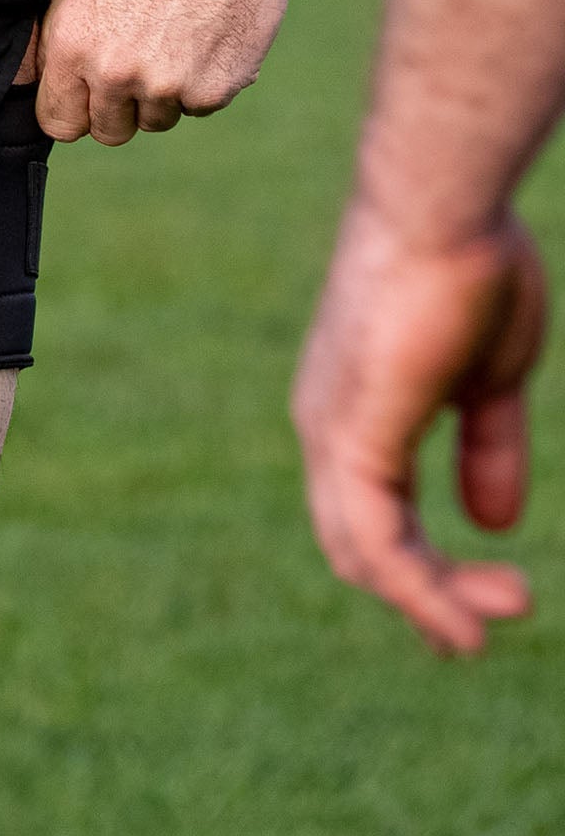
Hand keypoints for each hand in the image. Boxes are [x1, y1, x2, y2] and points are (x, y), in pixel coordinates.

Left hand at [36, 0, 297, 145]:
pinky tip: (207, 33)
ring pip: (159, 119)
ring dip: (164, 93)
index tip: (88, 96)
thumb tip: (35, 75)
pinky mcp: (215, 87)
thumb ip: (52, 34)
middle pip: (110, 130)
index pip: (59, 123)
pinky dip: (206, 80)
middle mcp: (115, 74)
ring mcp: (167, 85)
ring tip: (175, 36)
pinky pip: (202, 105)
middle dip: (119, 106)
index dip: (74, 110)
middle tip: (138, 62)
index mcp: (72, 49)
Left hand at [292, 202, 545, 653]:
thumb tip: (492, 521)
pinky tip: (460, 622)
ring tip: (496, 619)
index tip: (497, 595)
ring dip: (432, 602)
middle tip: (510, 605)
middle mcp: (326, 428)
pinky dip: (416, 590)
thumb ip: (487, 447)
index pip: (369, 516)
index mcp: (354, 414)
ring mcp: (331, 432)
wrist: (446, 212)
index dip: (425, 569)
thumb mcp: (491, 378)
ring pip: (363, 553)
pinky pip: (375, 537)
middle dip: (433, 593)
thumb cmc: (467, 273)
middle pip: (359, 545)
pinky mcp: (352, 434)